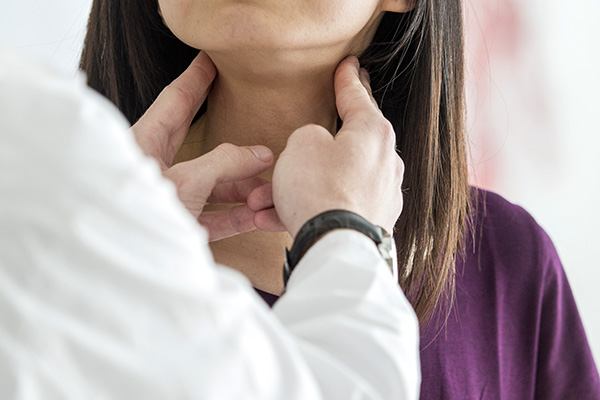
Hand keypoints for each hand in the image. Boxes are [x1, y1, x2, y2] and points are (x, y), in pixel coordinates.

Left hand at [131, 52, 276, 240]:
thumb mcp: (186, 182)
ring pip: (212, 186)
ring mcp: (168, 200)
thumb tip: (259, 154)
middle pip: (199, 143)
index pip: (175, 102)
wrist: (124, 265)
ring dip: (241, 187)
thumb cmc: (139, 218)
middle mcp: (155, 170)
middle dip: (229, 137)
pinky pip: (213, 216)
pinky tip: (257, 214)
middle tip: (248, 116)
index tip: (210, 61)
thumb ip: (225, 163)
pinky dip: (235, 216)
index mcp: (144, 145)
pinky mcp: (179, 227)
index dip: (196, 80)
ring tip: (268, 185)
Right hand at [267, 56, 404, 236]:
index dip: (348, 78)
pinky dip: (304, 209)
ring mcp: (379, 195)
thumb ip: (308, 136)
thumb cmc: (320, 190)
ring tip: (259, 201)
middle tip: (302, 136)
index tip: (350, 64)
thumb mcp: (301, 144)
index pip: (358, 96)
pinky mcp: (371, 222)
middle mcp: (384, 162)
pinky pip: (332, 208)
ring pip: (328, 182)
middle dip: (306, 151)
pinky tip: (271, 218)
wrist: (334, 247)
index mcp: (373, 132)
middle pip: (343, 144)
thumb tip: (317, 146)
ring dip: (293, 189)